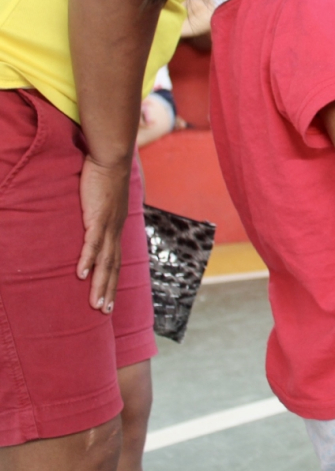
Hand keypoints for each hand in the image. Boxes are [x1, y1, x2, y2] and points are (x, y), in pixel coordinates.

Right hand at [77, 155, 131, 311]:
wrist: (112, 158)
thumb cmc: (105, 177)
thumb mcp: (102, 201)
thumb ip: (97, 214)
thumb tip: (90, 220)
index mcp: (117, 228)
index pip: (116, 260)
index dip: (112, 280)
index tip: (109, 300)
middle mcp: (115, 230)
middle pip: (113, 267)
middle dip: (108, 291)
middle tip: (104, 313)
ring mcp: (108, 225)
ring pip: (105, 261)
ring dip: (99, 284)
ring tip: (95, 304)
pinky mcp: (97, 217)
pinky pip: (91, 243)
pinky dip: (87, 260)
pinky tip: (80, 275)